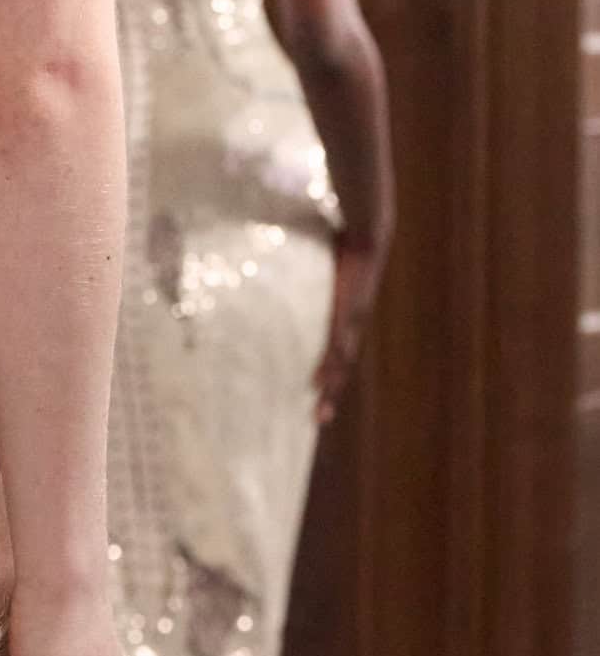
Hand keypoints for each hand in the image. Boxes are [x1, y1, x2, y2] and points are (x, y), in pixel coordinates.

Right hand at [315, 237, 384, 425]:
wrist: (368, 236)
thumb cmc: (344, 247)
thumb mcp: (323, 271)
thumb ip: (309, 278)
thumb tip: (288, 274)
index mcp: (346, 321)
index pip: (338, 356)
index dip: (330, 377)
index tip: (320, 397)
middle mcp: (352, 328)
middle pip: (342, 369)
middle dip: (332, 395)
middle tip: (320, 419)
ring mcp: (351, 324)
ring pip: (341, 366)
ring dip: (331, 391)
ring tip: (321, 413)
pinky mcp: (347, 316)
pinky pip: (337, 348)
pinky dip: (330, 368)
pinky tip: (320, 385)